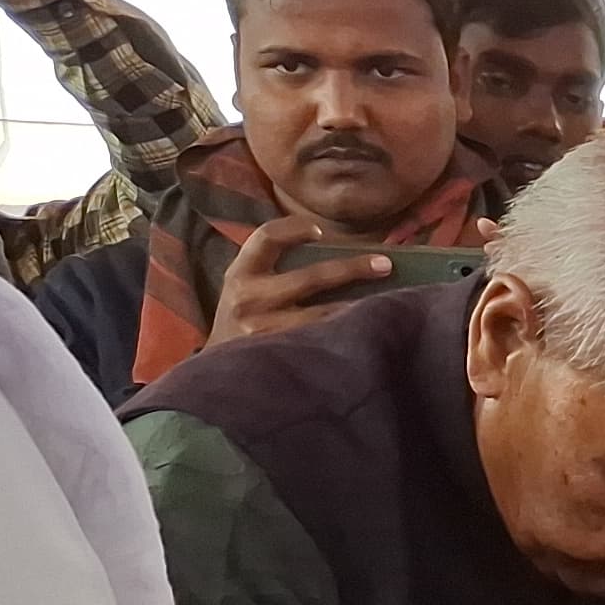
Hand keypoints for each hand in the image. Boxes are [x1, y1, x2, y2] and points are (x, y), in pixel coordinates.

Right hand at [207, 215, 392, 346]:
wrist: (216, 376)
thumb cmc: (242, 323)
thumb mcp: (245, 289)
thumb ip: (275, 270)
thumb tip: (337, 253)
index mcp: (240, 274)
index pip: (266, 238)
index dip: (295, 229)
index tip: (321, 231)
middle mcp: (250, 300)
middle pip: (311, 277)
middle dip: (353, 268)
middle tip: (385, 265)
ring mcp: (265, 332)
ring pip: (324, 314)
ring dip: (359, 308)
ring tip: (389, 302)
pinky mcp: (282, 358)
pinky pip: (323, 343)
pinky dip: (348, 335)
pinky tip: (369, 332)